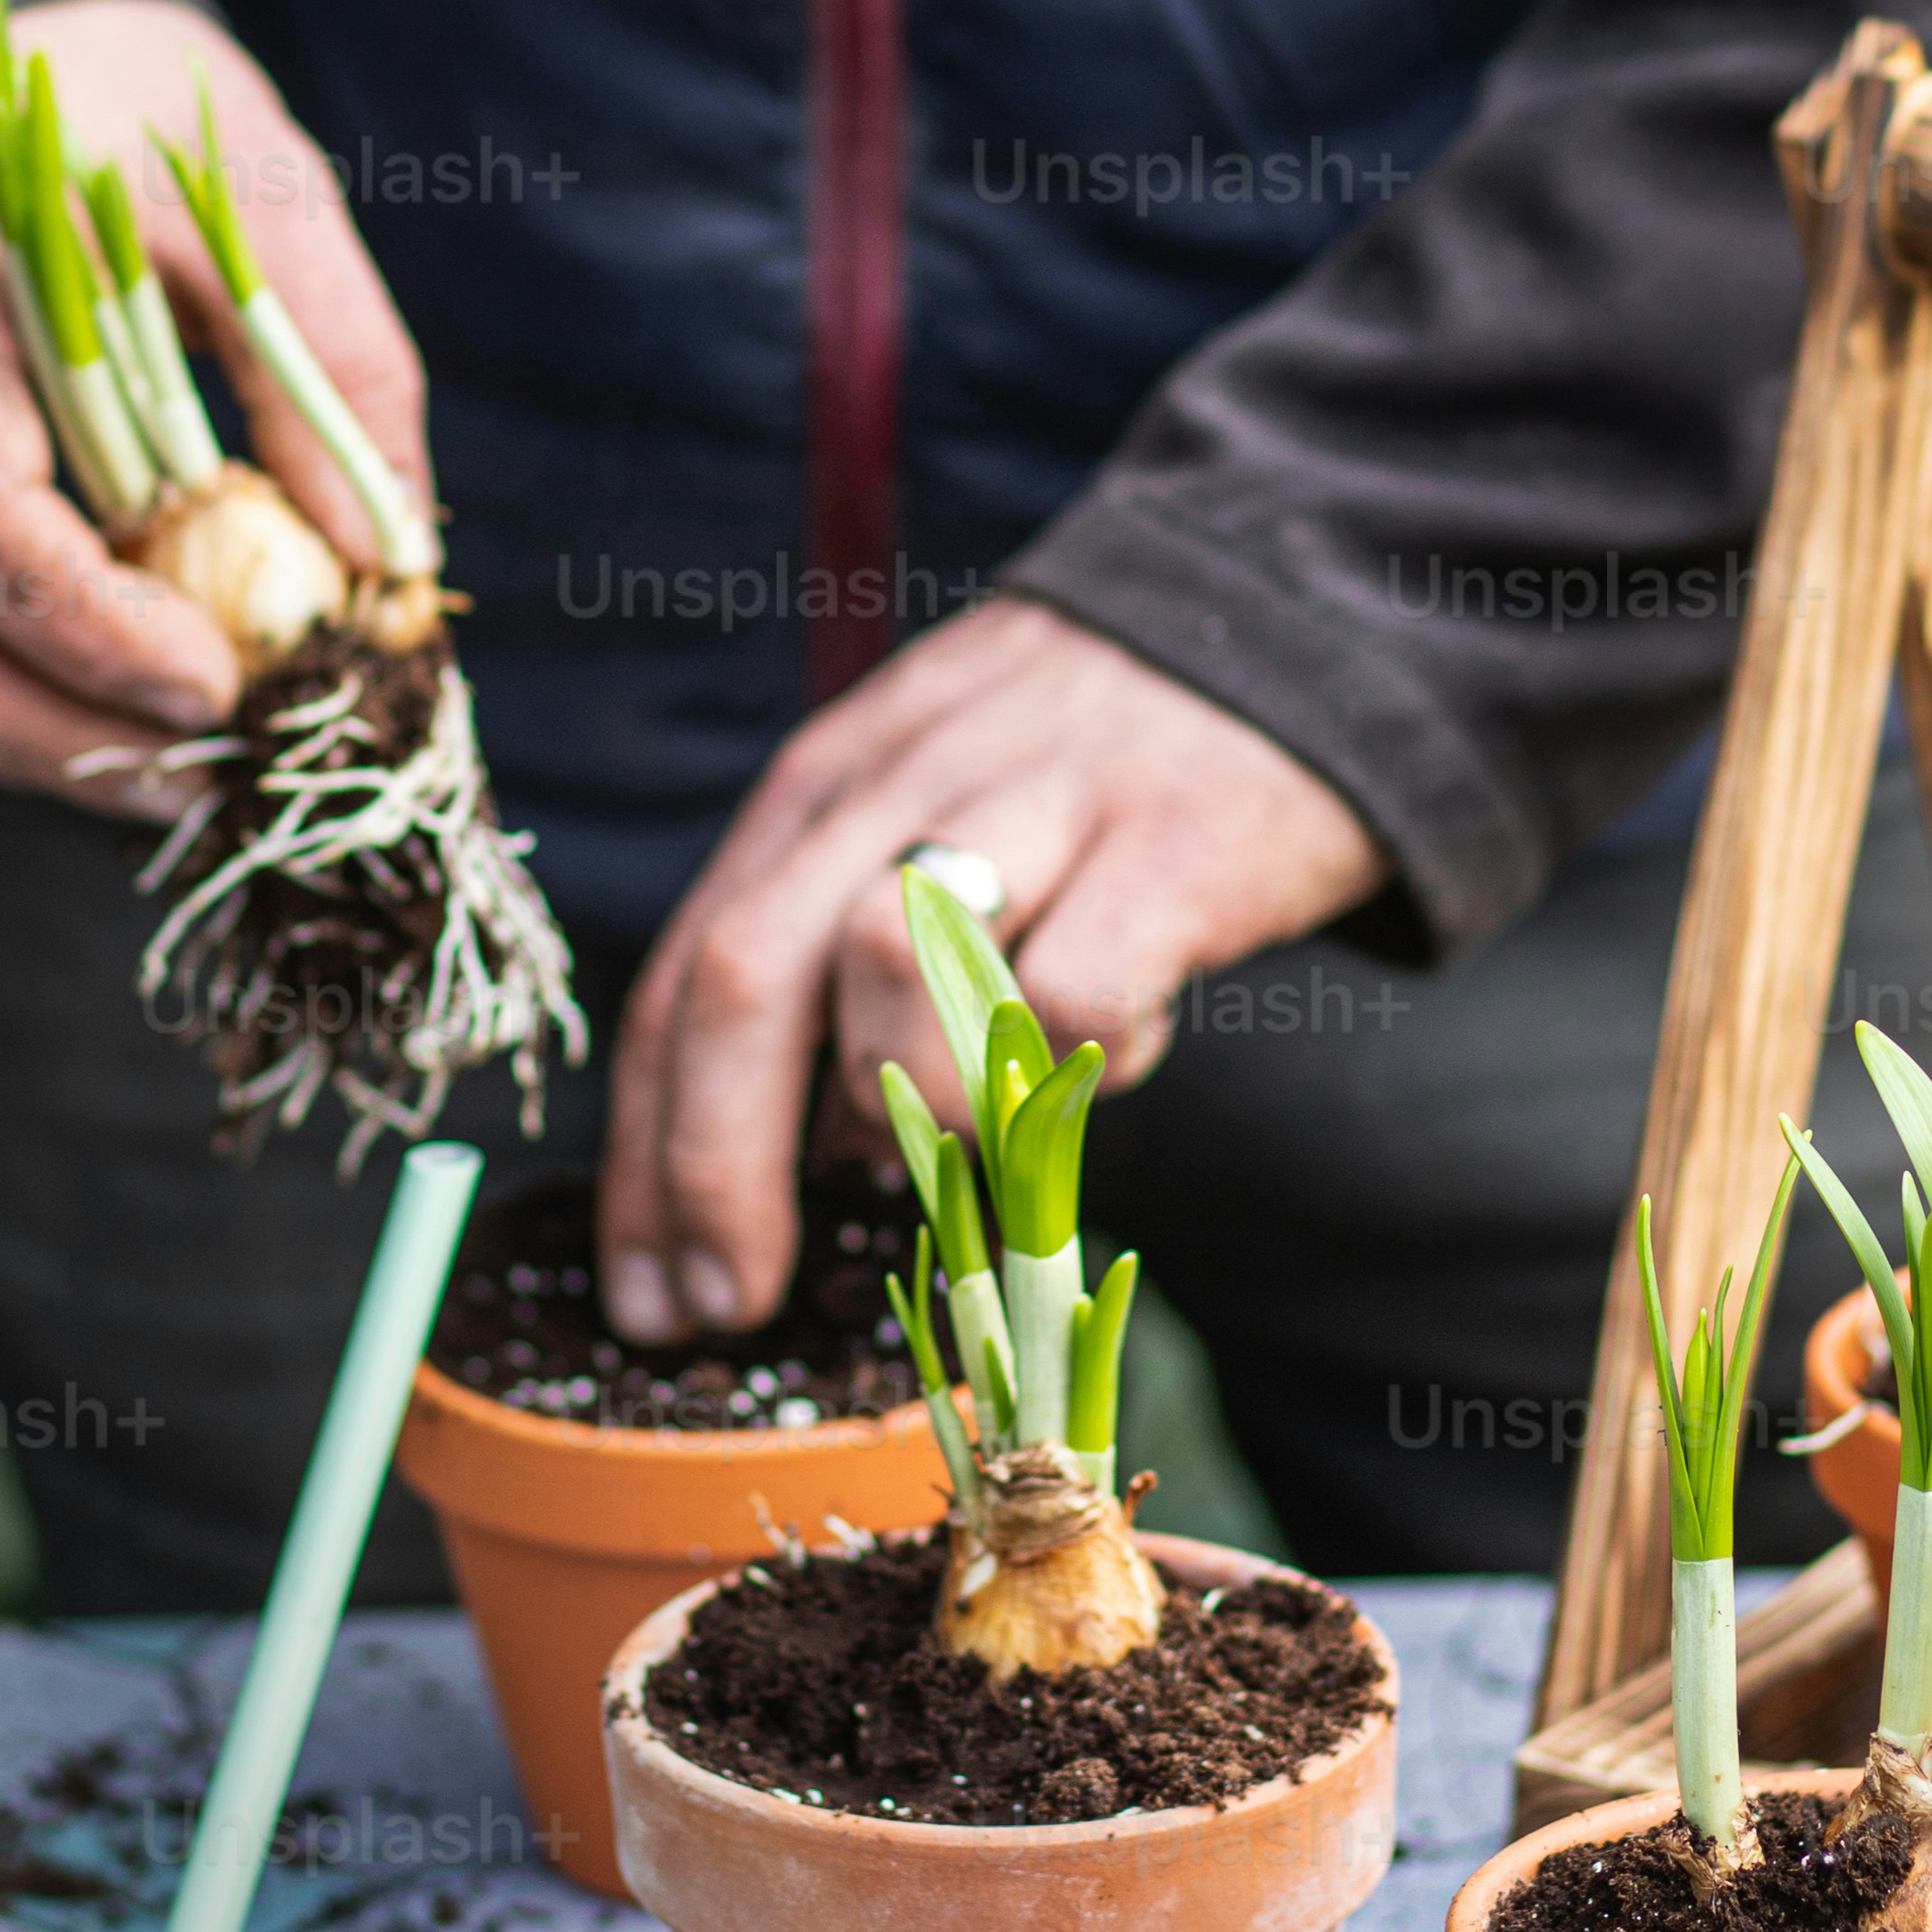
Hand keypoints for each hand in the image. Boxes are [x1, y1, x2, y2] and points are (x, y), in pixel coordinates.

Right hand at [0, 0, 430, 806]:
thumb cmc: (103, 98)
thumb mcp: (241, 178)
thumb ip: (325, 353)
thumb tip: (387, 554)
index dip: (93, 635)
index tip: (221, 690)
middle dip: (54, 737)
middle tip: (203, 779)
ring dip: (21, 740)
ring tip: (165, 777)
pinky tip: (98, 709)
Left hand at [599, 597, 1380, 1340]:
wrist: (1290, 628)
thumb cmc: (1086, 763)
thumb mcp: (924, 814)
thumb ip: (842, 953)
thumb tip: (783, 1158)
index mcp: (822, 791)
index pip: (685, 976)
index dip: (647, 1151)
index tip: (641, 1289)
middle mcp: (899, 784)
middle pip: (749, 977)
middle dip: (715, 1168)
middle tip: (723, 1303)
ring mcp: (1035, 802)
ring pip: (890, 962)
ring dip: (892, 1104)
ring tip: (937, 1158)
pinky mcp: (1171, 844)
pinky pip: (1082, 996)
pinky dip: (1077, 1073)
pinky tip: (1108, 1070)